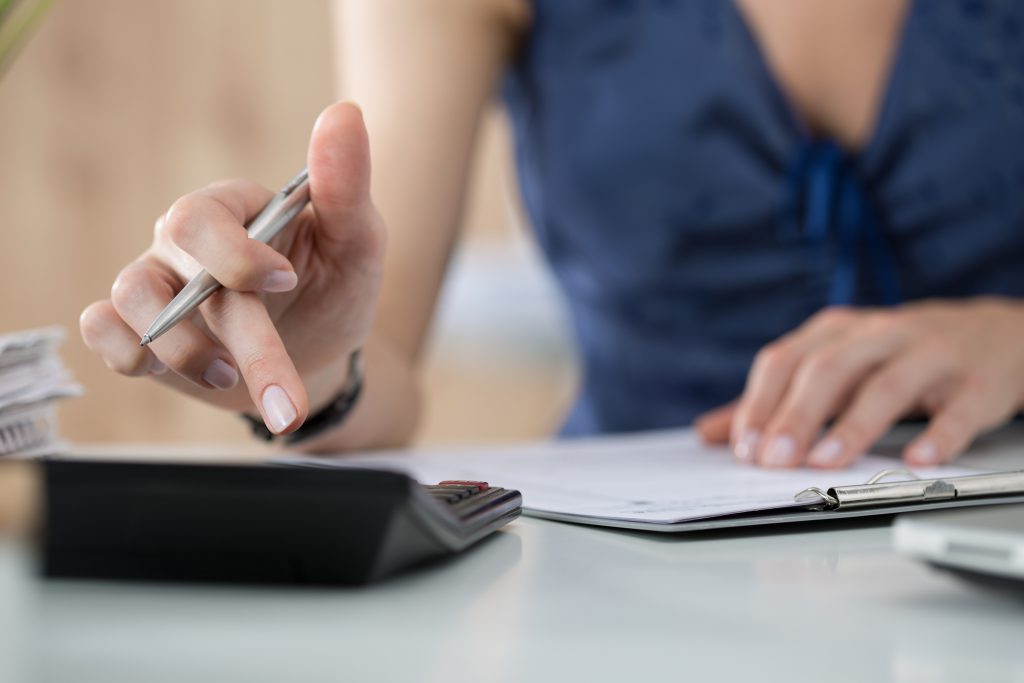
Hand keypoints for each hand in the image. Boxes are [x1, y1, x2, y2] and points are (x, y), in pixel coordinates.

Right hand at [80, 103, 385, 434]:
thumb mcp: (357, 244)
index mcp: (235, 209)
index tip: (287, 284)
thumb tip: (345, 114)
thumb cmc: (334, 287)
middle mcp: (185, 240)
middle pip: (177, 268)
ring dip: (182, 350)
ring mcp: (157, 281)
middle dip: (236, 336)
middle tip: (284, 396)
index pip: (204, 218)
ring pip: (130, 297)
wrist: (319, 352)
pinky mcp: (138, 328)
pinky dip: (123, 353)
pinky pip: (101, 329)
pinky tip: (163, 370)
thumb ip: (346, 187)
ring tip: (230, 378)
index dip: (235, 255)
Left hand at [696, 299, 1023, 467]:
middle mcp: (880, 335)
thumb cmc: (896, 355)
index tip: (742, 447)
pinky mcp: (976, 382)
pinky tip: (916, 461)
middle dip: (795, 417)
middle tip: (771, 462)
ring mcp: (931, 354)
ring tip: (825, 463)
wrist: (996, 334)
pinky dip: (938, 436)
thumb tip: (710, 433)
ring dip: (852, 427)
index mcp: (837, 331)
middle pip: (828, 371)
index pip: (785, 361)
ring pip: (886, 386)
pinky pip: (957, 410)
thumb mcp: (834, 364)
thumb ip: (774, 399)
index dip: (759, 403)